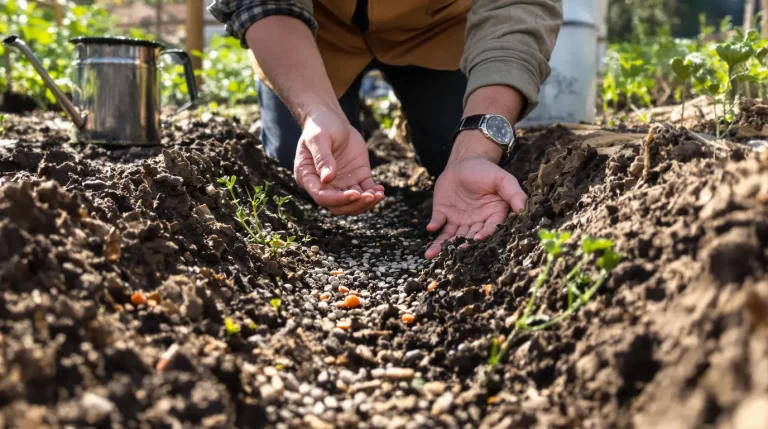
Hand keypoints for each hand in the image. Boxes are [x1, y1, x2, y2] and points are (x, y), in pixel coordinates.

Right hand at [294, 108, 384, 214]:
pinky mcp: (356, 176)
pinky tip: (380, 190)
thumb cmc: (320, 126)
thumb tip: (327, 179)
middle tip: (370, 196)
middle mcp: (324, 184)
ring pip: (352, 202)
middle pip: (338, 205)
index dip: (338, 199)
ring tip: (378, 194)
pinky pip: (365, 190)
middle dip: (355, 204)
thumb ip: (322, 158)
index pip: (322, 196)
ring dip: (366, 202)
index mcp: (309, 177)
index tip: (355, 194)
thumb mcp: (319, 139)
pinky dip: (373, 193)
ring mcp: (341, 182)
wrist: (332, 118)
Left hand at [424, 131, 526, 259]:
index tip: (478, 238)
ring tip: (432, 254)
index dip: (484, 234)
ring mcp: (458, 220)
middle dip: (462, 245)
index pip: (490, 228)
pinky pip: (439, 222)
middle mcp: (475, 222)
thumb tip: (524, 210)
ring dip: (442, 245)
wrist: (465, 161)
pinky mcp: (443, 214)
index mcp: (492, 216)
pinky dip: (435, 225)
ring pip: (451, 236)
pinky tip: (431, 228)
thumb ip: (514, 194)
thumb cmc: (487, 171)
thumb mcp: (503, 179)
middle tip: (456, 253)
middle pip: (469, 237)